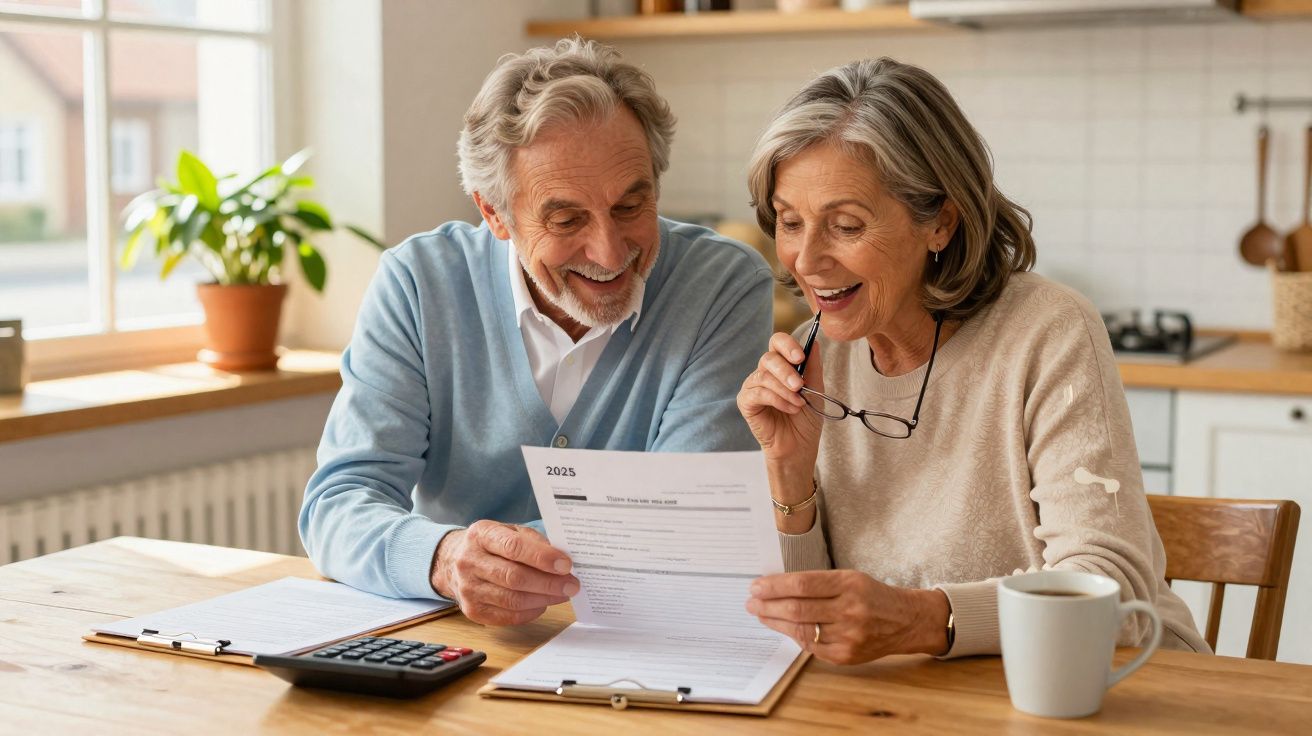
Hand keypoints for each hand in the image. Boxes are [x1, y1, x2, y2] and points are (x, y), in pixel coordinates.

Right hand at [429, 520, 578, 625]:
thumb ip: (533, 541)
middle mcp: (469, 561)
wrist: (454, 563)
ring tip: (562, 594)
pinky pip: (508, 616)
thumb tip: (562, 559)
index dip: (542, 558)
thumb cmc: (492, 546)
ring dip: (544, 599)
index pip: (513, 547)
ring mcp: (468, 589)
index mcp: (481, 535)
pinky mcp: (472, 611)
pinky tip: (543, 603)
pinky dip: (531, 612)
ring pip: (513, 600)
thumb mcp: (510, 531)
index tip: (566, 564)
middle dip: (549, 583)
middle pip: (514, 577)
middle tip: (572, 584)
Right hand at [736, 331, 824, 469]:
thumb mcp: (816, 389)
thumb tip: (813, 341)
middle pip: (768, 357)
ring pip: (764, 376)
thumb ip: (813, 366)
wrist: (799, 445)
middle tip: (800, 385)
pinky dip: (777, 400)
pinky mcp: (745, 402)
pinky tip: (790, 408)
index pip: (777, 342)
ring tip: (799, 403)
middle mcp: (764, 372)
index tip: (800, 357)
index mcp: (781, 365)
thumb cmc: (806, 418)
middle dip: (786, 370)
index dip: (787, 345)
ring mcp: (753, 387)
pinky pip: (758, 393)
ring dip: (784, 390)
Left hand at [745, 570, 948, 664]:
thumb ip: (817, 583)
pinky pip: (810, 646)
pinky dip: (793, 635)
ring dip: (775, 622)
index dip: (775, 586)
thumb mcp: (849, 578)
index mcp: (849, 584)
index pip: (803, 584)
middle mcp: (850, 610)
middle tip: (751, 601)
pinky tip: (782, 627)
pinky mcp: (846, 656)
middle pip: (798, 608)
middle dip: (768, 605)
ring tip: (761, 613)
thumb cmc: (872, 595)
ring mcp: (848, 636)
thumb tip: (776, 587)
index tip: (757, 586)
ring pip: (800, 629)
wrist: (905, 621)